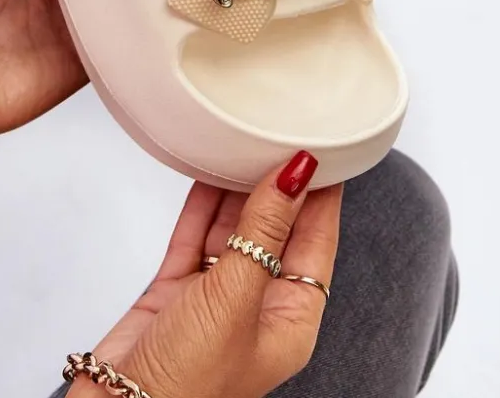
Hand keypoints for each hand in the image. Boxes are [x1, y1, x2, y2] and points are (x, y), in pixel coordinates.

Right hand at [76, 151, 342, 397]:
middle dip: (279, 181)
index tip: (324, 143)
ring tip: (245, 135)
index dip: (322, 191)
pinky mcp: (176, 291)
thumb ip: (264, 231)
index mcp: (291, 317)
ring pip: (233, 227)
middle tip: (280, 127)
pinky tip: (206, 166)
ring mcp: (215, 297)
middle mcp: (257, 304)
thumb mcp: (235, 298)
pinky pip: (194, 235)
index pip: (318, 239)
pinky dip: (200, 202)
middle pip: (276, 228)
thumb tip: (297, 173)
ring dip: (238, 185)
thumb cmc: (189, 385)